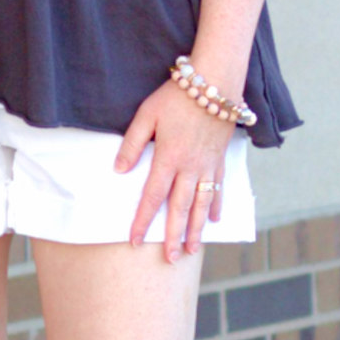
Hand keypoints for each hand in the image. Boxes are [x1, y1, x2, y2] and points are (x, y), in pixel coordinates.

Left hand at [114, 78, 231, 260]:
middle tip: (170, 258)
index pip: (152, 196)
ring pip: (201, 204)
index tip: (135, 240)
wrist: (215, 81)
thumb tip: (119, 170)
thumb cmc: (176, 96)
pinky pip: (218, 187)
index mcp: (168, 158)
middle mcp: (190, 167)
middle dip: (174, 236)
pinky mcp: (220, 158)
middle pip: (180, 208)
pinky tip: (214, 220)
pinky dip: (216, 206)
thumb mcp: (147, 114)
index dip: (143, 220)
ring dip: (196, 229)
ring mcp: (208, 164)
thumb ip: (133, 144)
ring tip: (192, 250)